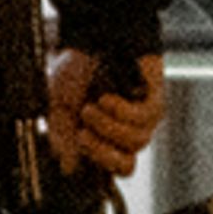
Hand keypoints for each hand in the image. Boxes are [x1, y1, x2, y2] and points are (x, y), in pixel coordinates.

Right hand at [49, 46, 164, 179]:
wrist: (92, 40)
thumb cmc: (75, 72)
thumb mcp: (58, 106)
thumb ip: (61, 137)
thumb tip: (68, 167)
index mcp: (100, 139)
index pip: (107, 171)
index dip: (96, 173)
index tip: (77, 164)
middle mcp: (123, 134)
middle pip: (126, 167)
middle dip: (102, 154)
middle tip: (83, 135)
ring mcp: (141, 122)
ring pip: (134, 144)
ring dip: (107, 126)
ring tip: (91, 106)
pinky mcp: (155, 105)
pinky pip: (141, 121)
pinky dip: (119, 111)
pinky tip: (107, 98)